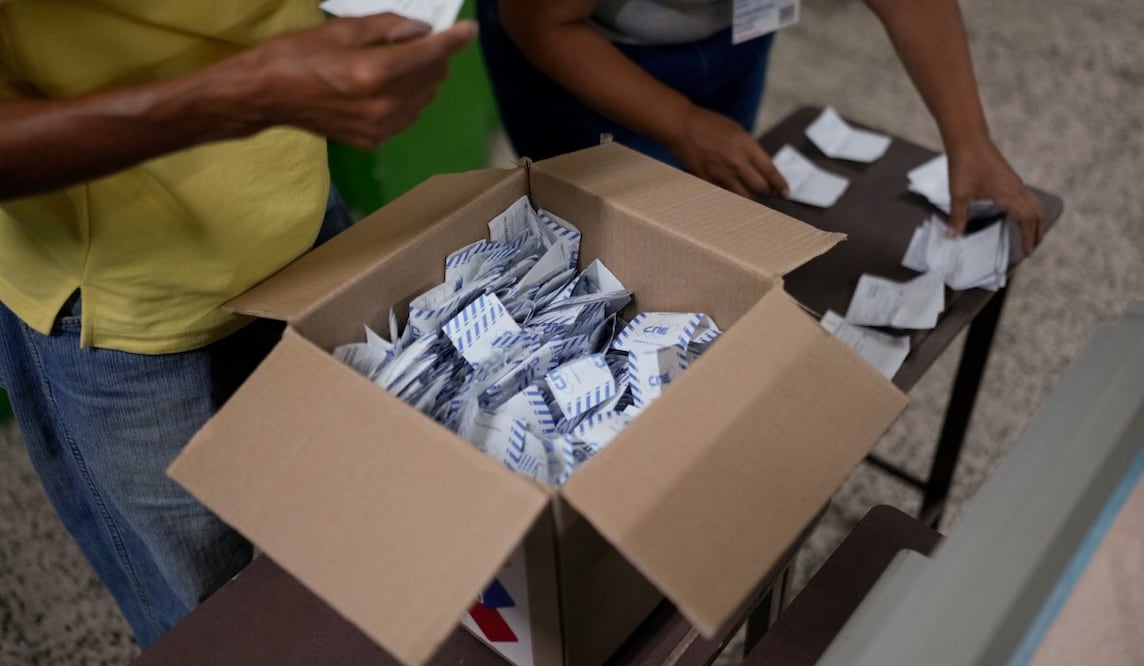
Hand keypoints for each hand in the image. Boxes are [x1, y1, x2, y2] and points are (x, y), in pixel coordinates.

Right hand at [223, 14, 476, 148]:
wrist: (265, 96)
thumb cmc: (297, 55)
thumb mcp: (342, 29)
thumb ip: (388, 28)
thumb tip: (423, 30)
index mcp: (374, 73)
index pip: (430, 55)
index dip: (454, 41)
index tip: (469, 30)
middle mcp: (383, 105)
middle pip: (432, 77)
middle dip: (434, 56)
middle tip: (418, 41)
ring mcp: (380, 128)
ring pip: (424, 98)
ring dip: (422, 78)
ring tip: (398, 63)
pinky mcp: (373, 140)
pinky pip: (408, 116)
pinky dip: (408, 97)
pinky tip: (389, 86)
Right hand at [667, 106, 787, 198]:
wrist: (683, 127)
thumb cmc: (710, 125)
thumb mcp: (737, 131)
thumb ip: (750, 149)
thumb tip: (760, 166)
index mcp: (747, 147)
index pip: (770, 171)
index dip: (780, 184)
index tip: (785, 192)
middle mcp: (737, 163)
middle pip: (760, 187)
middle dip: (767, 192)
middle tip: (770, 193)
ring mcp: (722, 174)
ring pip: (744, 196)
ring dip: (751, 197)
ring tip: (753, 195)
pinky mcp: (708, 181)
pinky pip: (725, 195)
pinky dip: (732, 196)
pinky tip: (734, 194)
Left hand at [947, 137, 1043, 254]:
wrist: (969, 139)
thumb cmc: (966, 164)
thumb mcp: (959, 194)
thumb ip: (958, 217)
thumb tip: (954, 236)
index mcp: (1010, 195)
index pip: (1027, 220)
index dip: (1028, 237)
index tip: (1027, 252)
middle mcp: (1017, 189)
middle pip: (1036, 213)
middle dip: (1036, 232)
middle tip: (1030, 248)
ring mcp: (1015, 182)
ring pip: (1034, 204)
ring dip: (1034, 221)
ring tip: (1029, 235)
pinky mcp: (1010, 178)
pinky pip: (1026, 198)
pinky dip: (1028, 210)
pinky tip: (1017, 215)